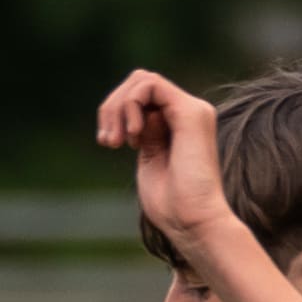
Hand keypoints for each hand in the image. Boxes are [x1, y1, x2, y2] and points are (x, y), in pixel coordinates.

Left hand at [94, 67, 226, 249]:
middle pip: (139, 81)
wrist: (193, 222)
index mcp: (178, 124)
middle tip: (108, 141)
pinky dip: (131, 104)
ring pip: (143, 79)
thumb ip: (143, 132)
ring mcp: (192, 110)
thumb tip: (129, 110)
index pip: (142, 94)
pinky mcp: (191, 112)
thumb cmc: (171, 205)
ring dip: (118, 106)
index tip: (108, 142)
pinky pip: (151, 85)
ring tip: (117, 141)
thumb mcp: (149, 158)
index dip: (115, 111)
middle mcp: (188, 112)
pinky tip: (133, 134)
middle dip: (112, 106)